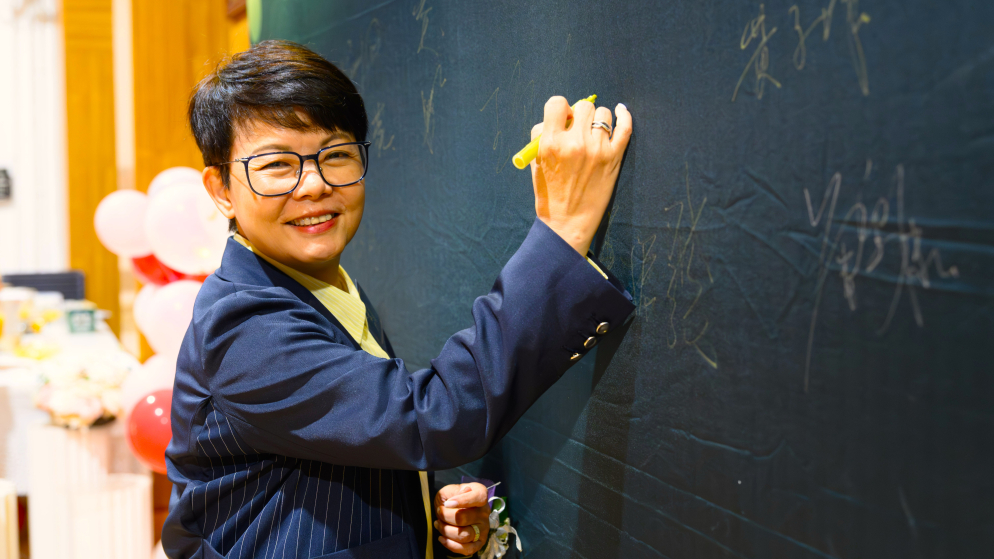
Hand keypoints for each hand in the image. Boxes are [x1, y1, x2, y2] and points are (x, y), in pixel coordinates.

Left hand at [433, 482, 490, 555]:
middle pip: (464, 518)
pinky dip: (452, 545)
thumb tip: (461, 495)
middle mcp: (485, 512)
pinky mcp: (479, 542)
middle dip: (446, 516)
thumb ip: (455, 492)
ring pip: (464, 535)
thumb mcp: (450, 490)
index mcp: (481, 495)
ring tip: (438, 524)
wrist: (452, 509)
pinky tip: (442, 538)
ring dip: (446, 531)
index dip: (462, 501)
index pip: (478, 498)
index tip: (447, 504)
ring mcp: (483, 529)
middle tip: (439, 512)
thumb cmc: (451, 498)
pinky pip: (467, 549)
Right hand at [530, 97, 632, 255]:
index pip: (556, 103)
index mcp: (551, 143)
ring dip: (597, 120)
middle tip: (578, 130)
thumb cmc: (550, 194)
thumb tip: (562, 115)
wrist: (568, 224)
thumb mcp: (536, 163)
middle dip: (579, 116)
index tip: (562, 119)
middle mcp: (575, 143)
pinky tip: (620, 111)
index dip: (559, 109)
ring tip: (593, 134)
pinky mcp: (614, 158)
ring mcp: (597, 150)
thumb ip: (544, 136)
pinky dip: (624, 115)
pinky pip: (625, 127)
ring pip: (602, 114)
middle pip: (582, 107)